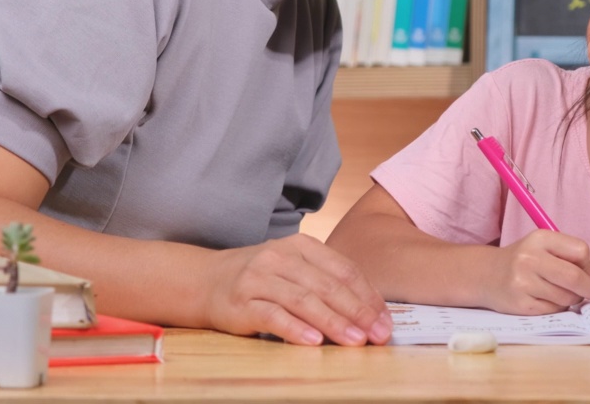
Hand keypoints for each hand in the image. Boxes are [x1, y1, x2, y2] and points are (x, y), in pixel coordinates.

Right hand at [205, 234, 392, 346]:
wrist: (204, 281)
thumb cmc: (260, 278)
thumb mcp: (293, 268)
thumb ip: (326, 282)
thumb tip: (369, 312)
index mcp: (301, 245)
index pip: (343, 269)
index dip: (367, 296)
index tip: (385, 320)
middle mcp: (281, 257)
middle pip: (327, 285)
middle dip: (357, 311)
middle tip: (378, 334)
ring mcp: (259, 278)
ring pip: (304, 300)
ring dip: (333, 322)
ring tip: (355, 341)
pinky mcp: (241, 303)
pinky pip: (273, 316)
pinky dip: (296, 329)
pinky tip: (314, 342)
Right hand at [481, 230, 589, 314]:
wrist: (486, 275)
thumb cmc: (523, 260)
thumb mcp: (545, 247)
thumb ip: (574, 255)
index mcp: (540, 238)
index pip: (581, 250)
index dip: (588, 264)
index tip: (585, 270)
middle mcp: (529, 258)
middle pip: (575, 277)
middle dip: (589, 287)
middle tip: (589, 291)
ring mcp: (523, 283)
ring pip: (567, 297)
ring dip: (572, 299)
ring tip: (561, 293)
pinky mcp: (521, 305)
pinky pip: (554, 310)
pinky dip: (557, 307)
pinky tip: (547, 300)